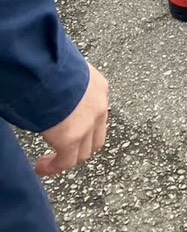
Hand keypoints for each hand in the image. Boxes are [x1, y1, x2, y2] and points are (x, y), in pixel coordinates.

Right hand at [36, 63, 109, 177]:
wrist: (47, 68)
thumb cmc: (50, 63)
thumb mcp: (66, 72)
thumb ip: (66, 87)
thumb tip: (53, 93)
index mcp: (98, 86)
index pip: (97, 113)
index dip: (86, 127)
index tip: (72, 132)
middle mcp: (99, 105)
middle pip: (96, 137)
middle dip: (81, 147)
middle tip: (63, 152)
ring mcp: (88, 123)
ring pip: (83, 152)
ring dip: (68, 159)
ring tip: (50, 162)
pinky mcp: (72, 138)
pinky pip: (65, 162)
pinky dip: (54, 167)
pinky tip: (41, 167)